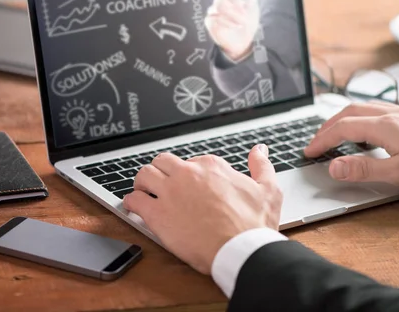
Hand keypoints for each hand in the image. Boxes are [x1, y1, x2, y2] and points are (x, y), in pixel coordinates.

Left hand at [123, 145, 281, 274]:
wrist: (241, 249)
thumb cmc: (254, 224)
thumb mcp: (268, 189)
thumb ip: (261, 166)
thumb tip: (260, 150)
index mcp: (211, 166)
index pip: (191, 161)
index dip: (189, 174)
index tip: (189, 186)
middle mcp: (188, 173)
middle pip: (162, 162)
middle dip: (160, 171)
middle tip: (160, 184)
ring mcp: (170, 192)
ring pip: (144, 174)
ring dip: (142, 183)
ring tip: (143, 192)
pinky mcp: (157, 214)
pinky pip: (134, 200)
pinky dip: (131, 203)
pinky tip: (133, 208)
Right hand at [204, 0, 259, 60]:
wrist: (244, 42)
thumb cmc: (248, 23)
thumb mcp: (253, 9)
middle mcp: (221, 1)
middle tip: (243, 8)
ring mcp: (214, 11)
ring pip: (218, 5)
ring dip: (233, 13)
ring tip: (242, 21)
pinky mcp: (210, 22)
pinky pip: (214, 18)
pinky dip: (227, 22)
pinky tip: (235, 26)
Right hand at [304, 102, 398, 197]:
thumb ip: (364, 169)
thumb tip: (334, 166)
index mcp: (386, 126)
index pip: (343, 128)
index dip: (322, 139)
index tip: (309, 151)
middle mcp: (392, 114)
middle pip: (349, 112)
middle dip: (327, 126)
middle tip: (315, 142)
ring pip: (363, 109)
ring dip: (342, 119)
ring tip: (333, 134)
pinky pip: (376, 111)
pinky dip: (359, 118)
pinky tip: (365, 130)